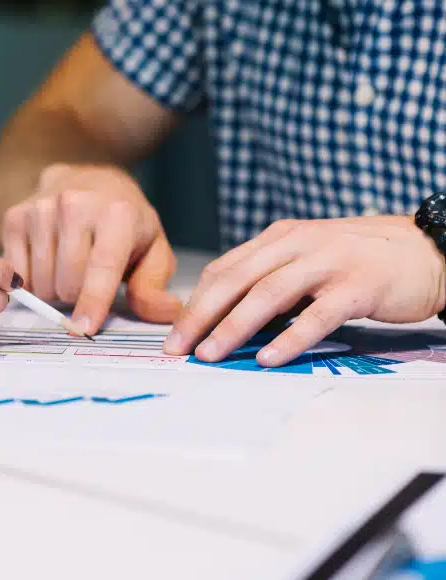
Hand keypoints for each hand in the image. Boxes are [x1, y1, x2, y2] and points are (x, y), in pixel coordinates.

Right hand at [0, 164, 181, 335]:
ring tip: (67, 269)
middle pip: (68, 281)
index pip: (102, 265)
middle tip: (86, 281)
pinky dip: (30, 280)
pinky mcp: (14, 217)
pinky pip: (17, 273)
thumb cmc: (123, 223)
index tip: (83, 328)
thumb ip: (153, 286)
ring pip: (41, 282)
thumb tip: (167, 312)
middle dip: (77, 296)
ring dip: (54, 289)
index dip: (93, 301)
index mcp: (117, 213)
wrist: (87, 180)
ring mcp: (40, 208)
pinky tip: (45, 262)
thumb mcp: (151, 250)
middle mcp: (75, 203)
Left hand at [164, 216, 445, 366]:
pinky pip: (316, 316)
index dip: (195, 303)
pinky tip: (267, 358)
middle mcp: (298, 244)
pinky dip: (288, 339)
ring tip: (210, 354)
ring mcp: (327, 262)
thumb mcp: (307, 259)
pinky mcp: (357, 286)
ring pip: (267, 295)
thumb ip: (271, 279)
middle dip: (201, 317)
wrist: (426, 249)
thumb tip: (226, 317)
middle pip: (236, 280)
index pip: (224, 269)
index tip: (175, 334)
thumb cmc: (360, 260)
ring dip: (233, 327)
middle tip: (178, 348)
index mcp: (280, 237)